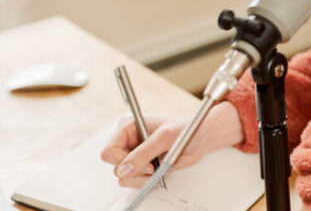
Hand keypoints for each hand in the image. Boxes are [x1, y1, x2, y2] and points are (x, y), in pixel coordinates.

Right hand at [100, 101, 243, 187]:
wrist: (201, 137)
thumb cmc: (186, 129)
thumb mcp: (164, 138)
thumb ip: (143, 153)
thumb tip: (123, 170)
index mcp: (128, 128)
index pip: (108, 152)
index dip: (121, 161)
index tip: (142, 162)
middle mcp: (128, 142)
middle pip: (115, 167)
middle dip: (136, 171)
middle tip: (154, 166)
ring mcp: (135, 156)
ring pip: (124, 178)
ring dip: (142, 178)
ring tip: (160, 167)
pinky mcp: (143, 167)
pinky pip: (135, 182)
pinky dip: (148, 181)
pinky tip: (161, 171)